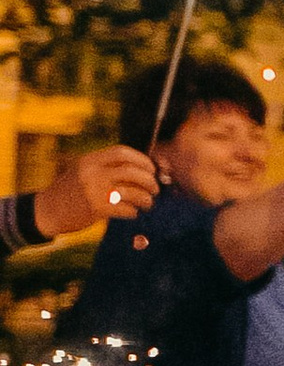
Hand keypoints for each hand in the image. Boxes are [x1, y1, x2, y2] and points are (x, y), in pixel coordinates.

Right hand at [31, 143, 159, 237]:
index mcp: (90, 160)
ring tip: (148, 203)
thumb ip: (106, 167)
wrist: (46, 210)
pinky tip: (132, 213)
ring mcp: (94, 190)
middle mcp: (92, 172)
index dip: (141, 160)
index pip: (122, 152)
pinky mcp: (96, 209)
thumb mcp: (84, 170)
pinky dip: (133, 211)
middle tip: (155, 189)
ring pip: (133, 192)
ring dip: (146, 199)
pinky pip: (126, 209)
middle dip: (149, 180)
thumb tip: (141, 169)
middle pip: (132, 171)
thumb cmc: (71, 191)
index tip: (151, 169)